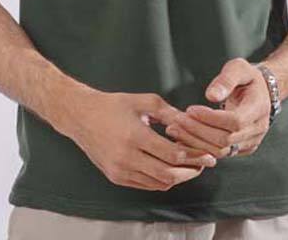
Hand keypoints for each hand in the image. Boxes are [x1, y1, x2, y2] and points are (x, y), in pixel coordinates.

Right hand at [62, 86, 217, 190]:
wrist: (81, 116)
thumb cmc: (113, 105)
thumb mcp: (143, 101)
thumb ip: (169, 112)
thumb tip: (191, 122)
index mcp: (135, 136)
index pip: (172, 154)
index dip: (193, 156)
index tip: (206, 154)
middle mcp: (126, 157)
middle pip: (168, 174)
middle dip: (189, 171)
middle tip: (202, 164)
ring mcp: (119, 170)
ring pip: (158, 183)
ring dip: (177, 178)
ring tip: (189, 167)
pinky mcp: (115, 177)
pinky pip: (145, 185)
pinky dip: (161, 180)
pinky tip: (169, 169)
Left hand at [165, 57, 271, 158]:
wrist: (262, 92)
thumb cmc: (247, 77)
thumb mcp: (238, 68)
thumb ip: (226, 80)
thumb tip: (211, 96)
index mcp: (258, 108)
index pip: (235, 121)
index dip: (210, 118)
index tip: (190, 109)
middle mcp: (257, 129)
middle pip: (226, 139)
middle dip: (198, 130)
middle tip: (177, 120)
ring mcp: (251, 142)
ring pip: (221, 151)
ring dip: (196, 141)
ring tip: (175, 129)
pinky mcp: (242, 149)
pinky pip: (220, 154)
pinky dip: (200, 147)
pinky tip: (184, 137)